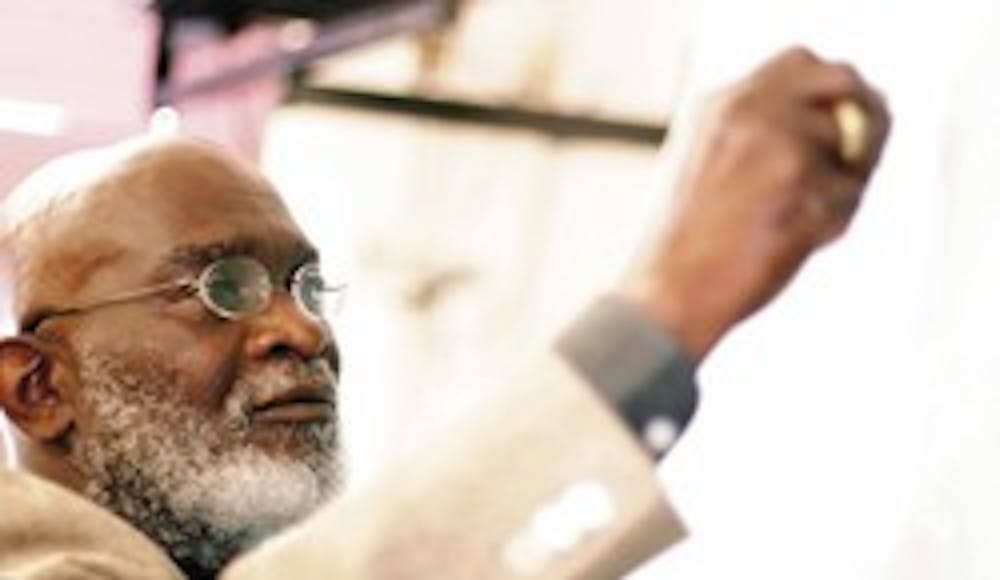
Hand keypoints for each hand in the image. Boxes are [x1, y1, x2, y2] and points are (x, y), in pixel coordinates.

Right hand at [622, 47, 890, 361]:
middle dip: (858, 122)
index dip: (826, 93)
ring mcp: (781, 146)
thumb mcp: (708, 160)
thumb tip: (837, 121)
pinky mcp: (805, 188)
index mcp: (722, 103)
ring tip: (791, 220)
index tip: (833, 123)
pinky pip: (850, 197)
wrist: (670, 291)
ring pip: (852, 148)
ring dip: (840, 184)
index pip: (801, 64)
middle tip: (851, 163)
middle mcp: (752, 111)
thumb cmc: (687, 242)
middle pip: (842, 87)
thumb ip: (760, 130)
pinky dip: (833, 222)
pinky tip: (789, 242)